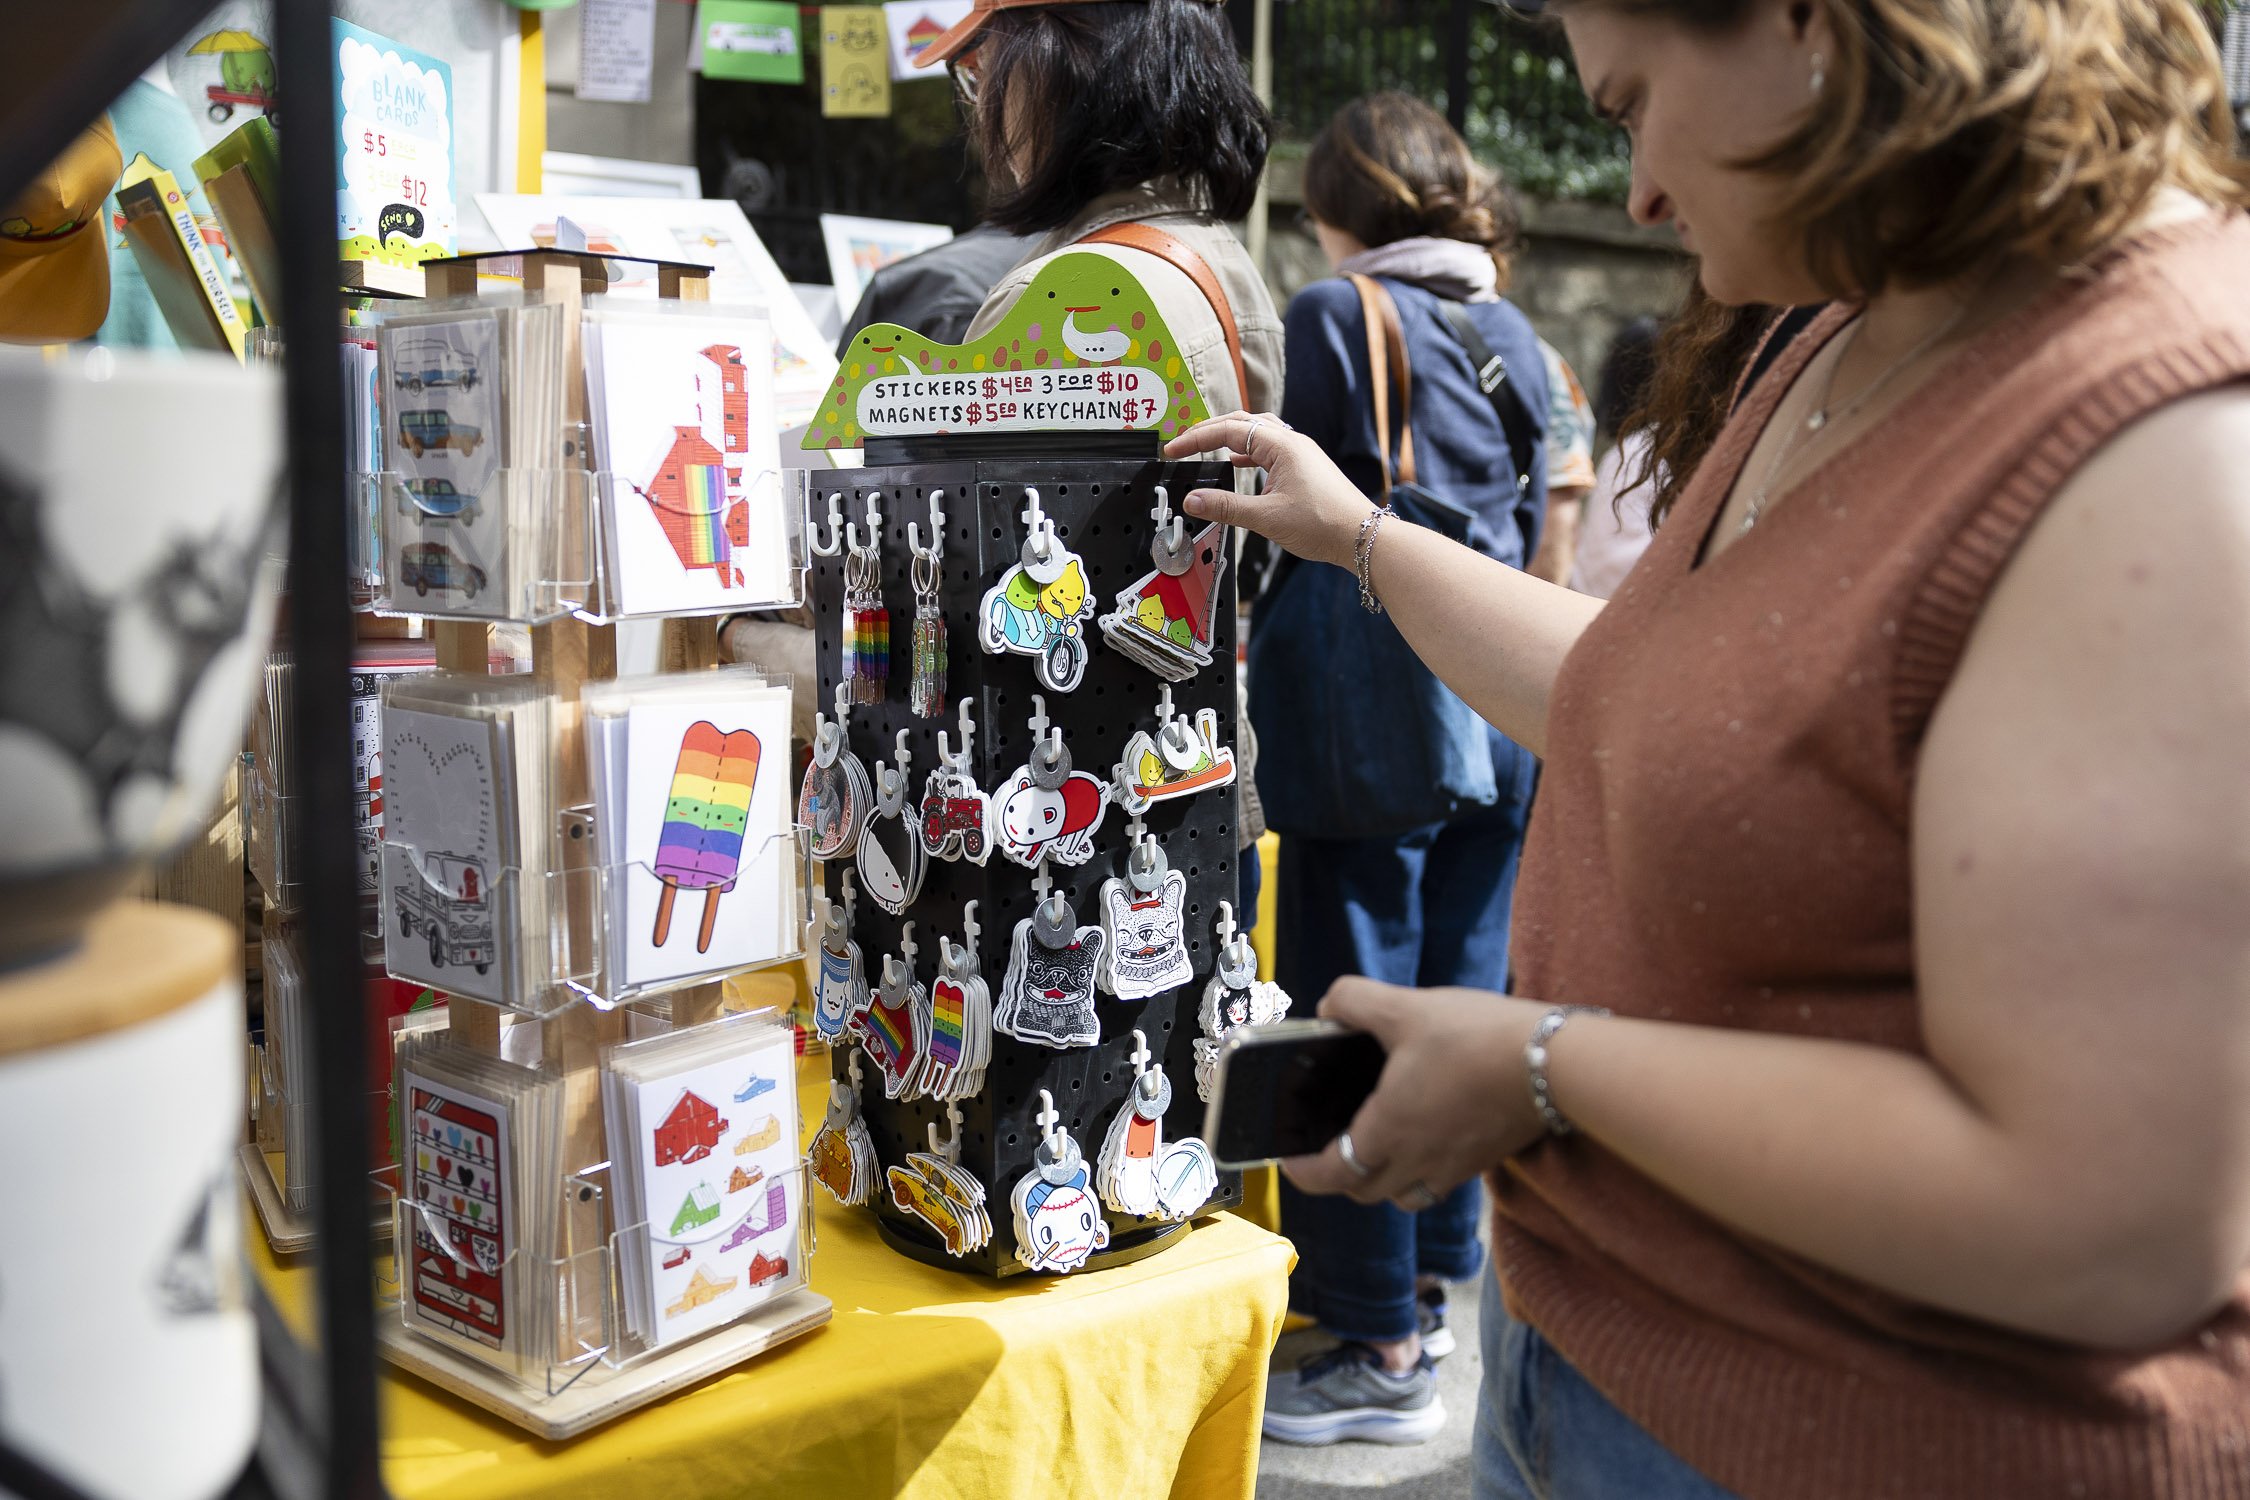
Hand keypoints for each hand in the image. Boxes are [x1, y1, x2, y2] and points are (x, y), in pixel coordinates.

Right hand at [1163, 410, 1377, 570]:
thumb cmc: (1324, 524)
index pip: (1229, 430)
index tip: (1173, 451)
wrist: (1362, 537)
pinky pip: (1268, 449)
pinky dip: (1246, 451)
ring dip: (1228, 436)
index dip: (1197, 438)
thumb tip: (1193, 500)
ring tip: (1205, 446)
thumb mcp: (1267, 517)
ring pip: (1256, 432)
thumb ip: (1226, 507)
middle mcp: (1292, 443)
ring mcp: (1299, 454)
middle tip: (1183, 443)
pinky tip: (1237, 463)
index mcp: (1282, 446)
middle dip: (1209, 430)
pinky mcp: (1303, 468)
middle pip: (1242, 422)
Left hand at [1281, 979, 1552, 1207]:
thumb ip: (1355, 1001)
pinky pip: (1440, 1182)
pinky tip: (1431, 1130)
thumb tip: (1330, 1006)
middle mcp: (1418, 1161)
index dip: (1303, 1172)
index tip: (1289, 1158)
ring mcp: (1455, 1166)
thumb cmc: (1477, 1038)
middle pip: (1365, 1191)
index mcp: (1389, 1131)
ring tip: (1380, 1143)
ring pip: (1405, 1195)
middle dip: (1340, 1175)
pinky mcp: (1485, 1159)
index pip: (1331, 1174)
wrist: (1555, 1062)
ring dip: (1384, 1179)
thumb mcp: (1405, 1006)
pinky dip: (1422, 1170)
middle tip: (1330, 1145)